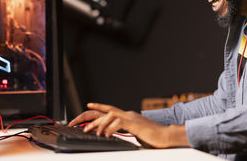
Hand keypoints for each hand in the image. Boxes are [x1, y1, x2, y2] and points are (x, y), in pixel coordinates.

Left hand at [74, 103, 188, 148]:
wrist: (166, 136)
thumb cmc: (153, 137)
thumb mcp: (135, 133)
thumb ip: (125, 131)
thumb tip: (113, 134)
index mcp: (127, 116)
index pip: (108, 110)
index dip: (96, 109)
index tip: (85, 109)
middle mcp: (127, 114)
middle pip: (105, 111)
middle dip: (90, 117)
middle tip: (79, 124)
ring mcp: (131, 117)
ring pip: (110, 115)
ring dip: (99, 124)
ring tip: (94, 132)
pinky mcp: (135, 123)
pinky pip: (119, 123)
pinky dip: (110, 128)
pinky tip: (106, 135)